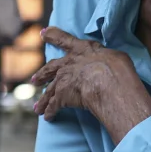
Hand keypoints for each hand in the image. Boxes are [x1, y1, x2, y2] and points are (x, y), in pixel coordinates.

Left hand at [33, 27, 150, 139]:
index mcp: (81, 49)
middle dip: (42, 74)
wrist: (107, 82)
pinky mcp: (61, 96)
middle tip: (34, 80)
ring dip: (43, 100)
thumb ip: (105, 58)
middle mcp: (68, 63)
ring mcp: (62, 80)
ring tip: (38, 108)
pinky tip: (48, 117)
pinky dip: (50, 112)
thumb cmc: (116, 67)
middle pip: (50, 69)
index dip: (52, 35)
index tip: (43, 33)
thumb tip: (107, 62)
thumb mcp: (114, 56)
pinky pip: (53, 105)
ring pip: (49, 91)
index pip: (64, 39)